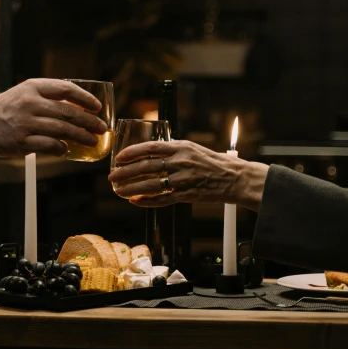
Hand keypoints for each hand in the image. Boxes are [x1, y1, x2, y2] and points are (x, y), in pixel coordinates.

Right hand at [0, 78, 106, 157]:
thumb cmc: (6, 109)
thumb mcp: (25, 93)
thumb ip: (48, 97)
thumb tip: (78, 106)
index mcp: (32, 87)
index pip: (66, 89)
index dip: (85, 98)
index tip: (97, 107)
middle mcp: (29, 103)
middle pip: (68, 111)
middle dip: (89, 121)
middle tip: (101, 128)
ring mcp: (25, 123)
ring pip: (62, 130)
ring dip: (81, 136)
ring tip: (92, 141)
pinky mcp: (21, 142)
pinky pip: (49, 146)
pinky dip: (61, 148)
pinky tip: (67, 150)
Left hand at [108, 139, 268, 211]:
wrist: (235, 178)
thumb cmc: (213, 162)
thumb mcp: (192, 148)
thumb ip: (173, 149)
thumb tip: (151, 150)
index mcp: (181, 147)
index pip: (151, 147)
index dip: (132, 152)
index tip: (118, 158)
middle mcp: (181, 162)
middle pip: (147, 167)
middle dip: (125, 173)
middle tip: (112, 177)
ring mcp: (184, 179)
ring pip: (152, 185)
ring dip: (132, 189)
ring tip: (119, 191)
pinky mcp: (187, 194)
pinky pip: (163, 199)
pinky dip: (148, 201)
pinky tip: (136, 201)